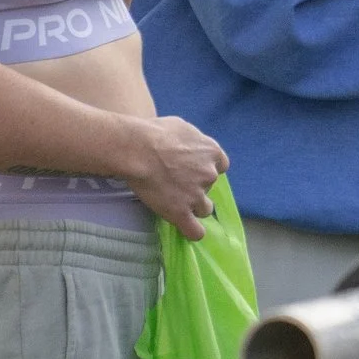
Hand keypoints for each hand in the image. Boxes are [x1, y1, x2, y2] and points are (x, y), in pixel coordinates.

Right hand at [128, 115, 228, 241]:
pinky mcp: (181, 213)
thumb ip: (192, 140)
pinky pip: (196, 232)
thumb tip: (190, 145)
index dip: (206, 168)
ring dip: (194, 207)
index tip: (192, 169)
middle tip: (175, 182)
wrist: (138, 150)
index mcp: (212, 152)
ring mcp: (197, 196)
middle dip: (196, 186)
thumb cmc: (155, 132)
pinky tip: (186, 228)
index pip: (220, 165)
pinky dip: (193, 231)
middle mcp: (209, 175)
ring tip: (176, 202)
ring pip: (205, 209)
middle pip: (210, 187)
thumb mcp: (181, 126)